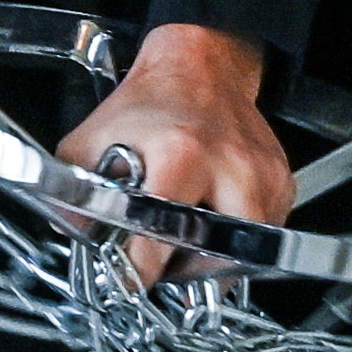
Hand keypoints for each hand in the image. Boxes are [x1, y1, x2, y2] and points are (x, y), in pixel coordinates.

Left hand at [56, 23, 290, 294]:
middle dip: (185, 271)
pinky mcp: (280, 179)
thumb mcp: (92, 139)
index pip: (161, 237)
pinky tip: (212, 220)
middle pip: (215, 255)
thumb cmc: (151, 102)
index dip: (139, 271)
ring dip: (213, 260)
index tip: (126, 283)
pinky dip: (237, 239)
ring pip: (246, 252)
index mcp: (181, 155)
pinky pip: (264, 233)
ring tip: (186, 241)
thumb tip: (73, 236)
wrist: (201, 67)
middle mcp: (229, 165)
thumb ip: (71, 191)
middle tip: (162, 262)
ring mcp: (261, 174)